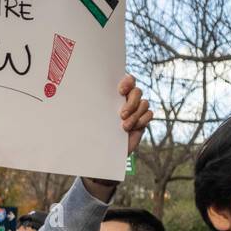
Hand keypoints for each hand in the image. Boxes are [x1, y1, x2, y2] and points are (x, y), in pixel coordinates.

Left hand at [83, 74, 150, 195]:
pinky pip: (149, 114)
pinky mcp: (142, 120)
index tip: (120, 91)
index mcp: (114, 94)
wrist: (102, 150)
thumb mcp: (91, 118)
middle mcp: (127, 99)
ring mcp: (136, 110)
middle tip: (121, 115)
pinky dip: (142, 121)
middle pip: (137, 91)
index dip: (127, 82)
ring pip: (144, 103)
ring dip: (135, 115)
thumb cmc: (93, 132)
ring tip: (124, 127)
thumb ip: (92, 106)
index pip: (127, 80)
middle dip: (131, 103)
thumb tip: (81, 96)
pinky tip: (132, 129)